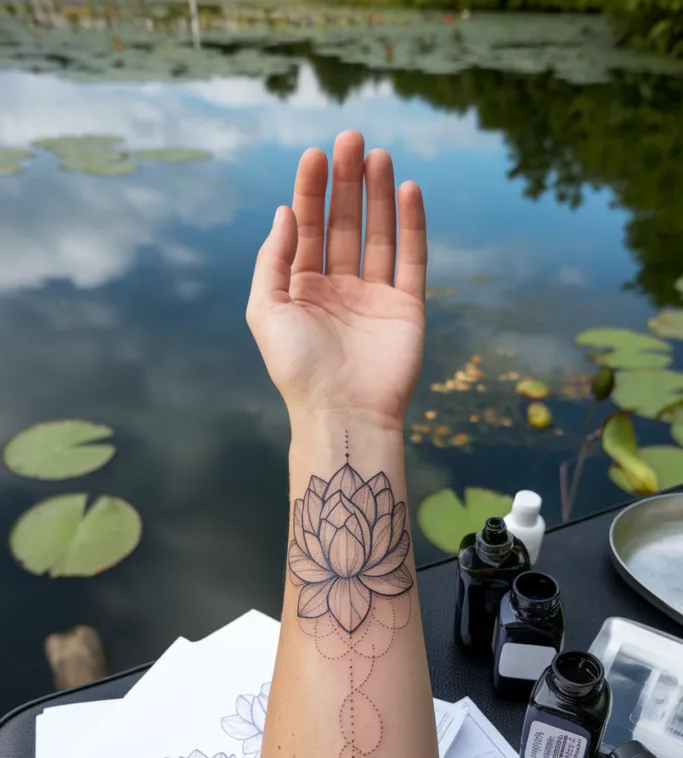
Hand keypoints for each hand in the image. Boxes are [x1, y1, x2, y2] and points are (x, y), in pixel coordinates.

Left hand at [246, 130, 426, 433]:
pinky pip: (411, 258)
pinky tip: (408, 191)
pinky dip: (412, 225)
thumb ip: (273, 259)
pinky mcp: (407, 307)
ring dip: (378, 194)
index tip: (315, 153)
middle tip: (350, 138)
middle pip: (345, 223)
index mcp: (302, 288)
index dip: (311, 190)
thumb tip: (283, 212)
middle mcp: (339, 288)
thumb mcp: (266, 310)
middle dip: (346, 181)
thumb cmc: (297, 368)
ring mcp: (375, 296)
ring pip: (379, 234)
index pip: (308, 227)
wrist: (342, 412)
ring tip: (378, 154)